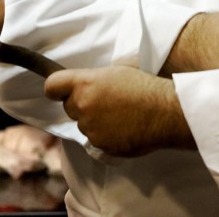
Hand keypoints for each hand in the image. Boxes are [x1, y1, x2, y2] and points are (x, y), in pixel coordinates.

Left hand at [45, 66, 193, 156]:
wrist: (166, 112)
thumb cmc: (145, 87)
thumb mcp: (116, 72)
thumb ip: (91, 80)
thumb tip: (81, 88)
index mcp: (85, 84)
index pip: (52, 86)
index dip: (56, 88)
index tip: (61, 90)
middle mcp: (83, 107)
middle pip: (69, 106)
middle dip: (82, 104)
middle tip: (106, 100)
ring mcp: (91, 129)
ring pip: (84, 124)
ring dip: (95, 120)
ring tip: (121, 114)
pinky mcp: (101, 146)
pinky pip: (97, 140)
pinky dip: (107, 135)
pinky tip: (125, 127)